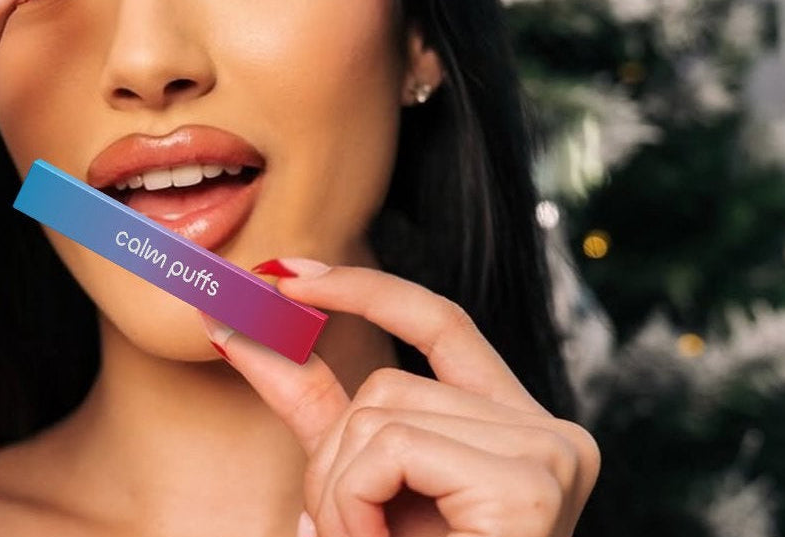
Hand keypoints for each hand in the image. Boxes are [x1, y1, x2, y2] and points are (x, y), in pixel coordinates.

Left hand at [201, 260, 598, 536]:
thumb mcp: (357, 486)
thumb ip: (314, 409)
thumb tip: (234, 327)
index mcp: (518, 428)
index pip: (439, 322)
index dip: (360, 289)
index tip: (283, 273)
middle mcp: (550, 431)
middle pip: (388, 380)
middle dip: (334, 455)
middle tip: (348, 528)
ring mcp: (548, 452)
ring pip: (380, 410)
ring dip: (342, 489)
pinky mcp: (529, 482)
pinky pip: (391, 446)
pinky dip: (357, 501)